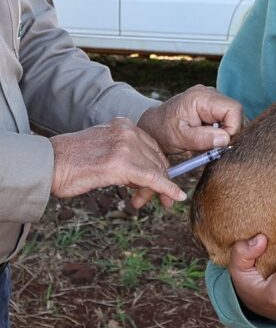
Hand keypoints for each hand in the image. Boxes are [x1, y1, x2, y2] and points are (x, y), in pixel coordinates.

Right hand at [49, 117, 185, 206]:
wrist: (48, 164)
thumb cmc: (72, 162)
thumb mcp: (105, 149)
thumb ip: (127, 156)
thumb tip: (146, 177)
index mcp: (124, 125)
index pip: (153, 148)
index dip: (160, 167)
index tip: (163, 182)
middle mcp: (128, 132)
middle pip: (157, 159)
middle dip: (159, 180)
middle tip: (156, 199)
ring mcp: (126, 146)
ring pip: (156, 171)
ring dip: (155, 190)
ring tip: (143, 202)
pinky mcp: (123, 165)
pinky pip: (154, 179)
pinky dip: (167, 189)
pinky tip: (175, 196)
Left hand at [137, 85, 243, 154]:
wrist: (154, 126)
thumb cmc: (164, 131)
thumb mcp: (180, 137)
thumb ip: (202, 138)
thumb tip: (225, 139)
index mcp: (201, 97)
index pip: (233, 110)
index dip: (232, 129)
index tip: (220, 144)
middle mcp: (210, 93)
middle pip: (236, 113)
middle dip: (229, 132)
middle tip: (214, 145)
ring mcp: (213, 98)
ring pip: (234, 117)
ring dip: (225, 132)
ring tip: (208, 140)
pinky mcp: (213, 106)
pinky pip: (228, 118)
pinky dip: (222, 130)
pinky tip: (209, 136)